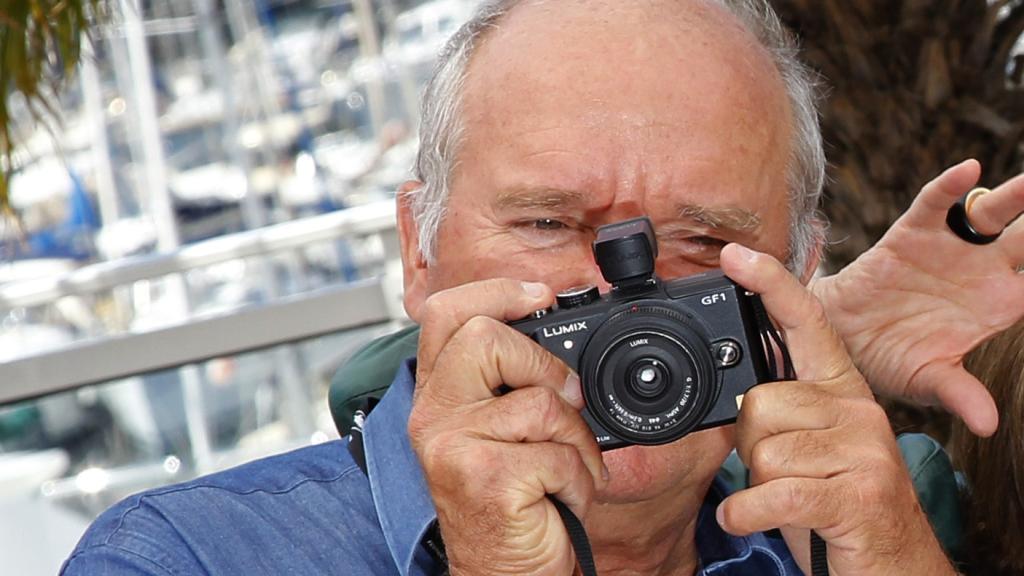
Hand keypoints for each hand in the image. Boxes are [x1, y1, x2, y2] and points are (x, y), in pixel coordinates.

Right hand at [407, 278, 606, 575]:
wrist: (504, 571)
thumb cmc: (511, 499)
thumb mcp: (500, 429)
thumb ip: (509, 380)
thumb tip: (556, 327)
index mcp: (438, 393)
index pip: (446, 314)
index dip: (495, 292)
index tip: (539, 296)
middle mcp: (433, 415)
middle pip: (487, 337)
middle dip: (545, 366)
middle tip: (564, 400)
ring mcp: (453, 447)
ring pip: (540, 401)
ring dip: (576, 440)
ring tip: (564, 469)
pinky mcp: (484, 479)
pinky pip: (558, 453)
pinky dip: (580, 478)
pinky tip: (560, 497)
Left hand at [719, 244, 955, 574]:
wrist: (892, 564)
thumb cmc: (837, 502)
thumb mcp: (810, 448)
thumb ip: (782, 413)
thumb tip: (742, 395)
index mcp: (842, 389)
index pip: (807, 323)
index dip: (770, 284)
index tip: (733, 255)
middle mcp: (857, 409)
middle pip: (759, 403)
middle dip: (750, 446)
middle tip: (779, 473)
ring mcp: (863, 451)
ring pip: (762, 452)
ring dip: (757, 485)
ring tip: (790, 497)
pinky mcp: (857, 495)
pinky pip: (773, 492)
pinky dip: (748, 512)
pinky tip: (753, 518)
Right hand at [813, 160, 1023, 435]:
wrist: (841, 337)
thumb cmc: (891, 360)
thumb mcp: (927, 380)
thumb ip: (960, 394)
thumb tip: (988, 425)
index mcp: (999, 306)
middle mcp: (984, 270)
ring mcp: (952, 247)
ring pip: (994, 212)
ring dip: (1017, 195)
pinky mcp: (915, 232)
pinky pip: (938, 203)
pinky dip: (951, 186)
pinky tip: (968, 171)